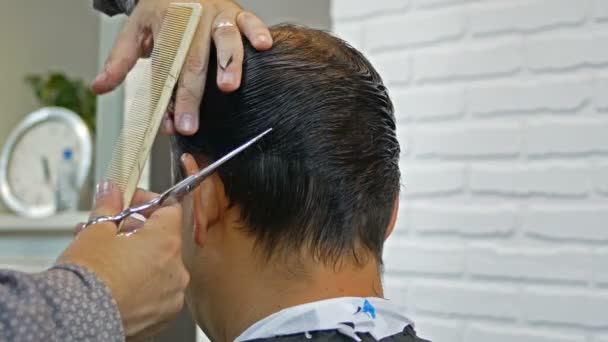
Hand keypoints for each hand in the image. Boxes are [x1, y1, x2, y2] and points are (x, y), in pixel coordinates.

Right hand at [57, 182, 188, 339]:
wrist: (77, 321)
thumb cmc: (88, 278)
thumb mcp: (95, 232)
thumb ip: (109, 207)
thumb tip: (112, 191)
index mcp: (167, 241)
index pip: (170, 209)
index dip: (148, 202)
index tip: (130, 203)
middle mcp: (177, 269)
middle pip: (162, 239)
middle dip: (136, 232)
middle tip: (109, 231)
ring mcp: (171, 295)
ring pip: (158, 267)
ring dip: (137, 258)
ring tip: (105, 258)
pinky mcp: (161, 317)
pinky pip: (154, 292)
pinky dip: (139, 285)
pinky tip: (115, 282)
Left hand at [91, 0, 271, 135]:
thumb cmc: (161, 11)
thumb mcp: (135, 30)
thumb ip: (120, 60)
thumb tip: (101, 86)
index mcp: (165, 23)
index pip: (165, 66)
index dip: (167, 96)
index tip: (170, 122)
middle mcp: (192, 18)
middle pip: (192, 60)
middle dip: (192, 95)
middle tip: (190, 123)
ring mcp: (216, 14)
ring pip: (224, 38)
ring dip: (228, 63)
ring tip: (228, 86)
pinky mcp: (236, 12)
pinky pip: (249, 20)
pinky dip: (257, 32)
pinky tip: (262, 47)